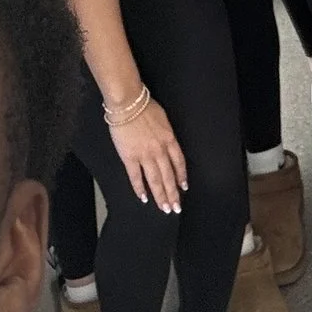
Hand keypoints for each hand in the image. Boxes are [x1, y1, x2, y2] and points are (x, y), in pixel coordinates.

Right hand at [106, 92, 187, 213]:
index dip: (181, 176)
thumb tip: (167, 146)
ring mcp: (144, 155)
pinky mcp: (129, 157)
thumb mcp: (164, 119)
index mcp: (169, 139)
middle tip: (176, 208)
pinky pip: (135, 177)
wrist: (128, 103)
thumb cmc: (145, 106)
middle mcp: (159, 150)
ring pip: (155, 180)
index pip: (179, 162)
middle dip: (173, 193)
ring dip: (160, 196)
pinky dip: (140, 189)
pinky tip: (144, 198)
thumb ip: (166, 135)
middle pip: (168, 176)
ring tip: (165, 208)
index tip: (184, 187)